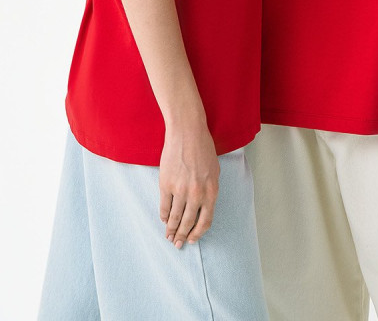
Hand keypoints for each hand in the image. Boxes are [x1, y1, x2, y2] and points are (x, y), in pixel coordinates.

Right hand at [159, 121, 218, 247]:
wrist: (187, 132)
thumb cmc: (203, 148)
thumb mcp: (214, 171)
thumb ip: (209, 190)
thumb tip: (202, 207)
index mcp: (211, 191)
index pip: (205, 221)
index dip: (197, 233)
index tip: (192, 239)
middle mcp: (196, 194)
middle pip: (188, 222)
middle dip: (182, 236)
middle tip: (177, 244)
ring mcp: (180, 190)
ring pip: (175, 217)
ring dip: (171, 230)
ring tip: (169, 237)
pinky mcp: (166, 184)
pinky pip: (164, 206)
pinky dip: (163, 216)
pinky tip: (163, 220)